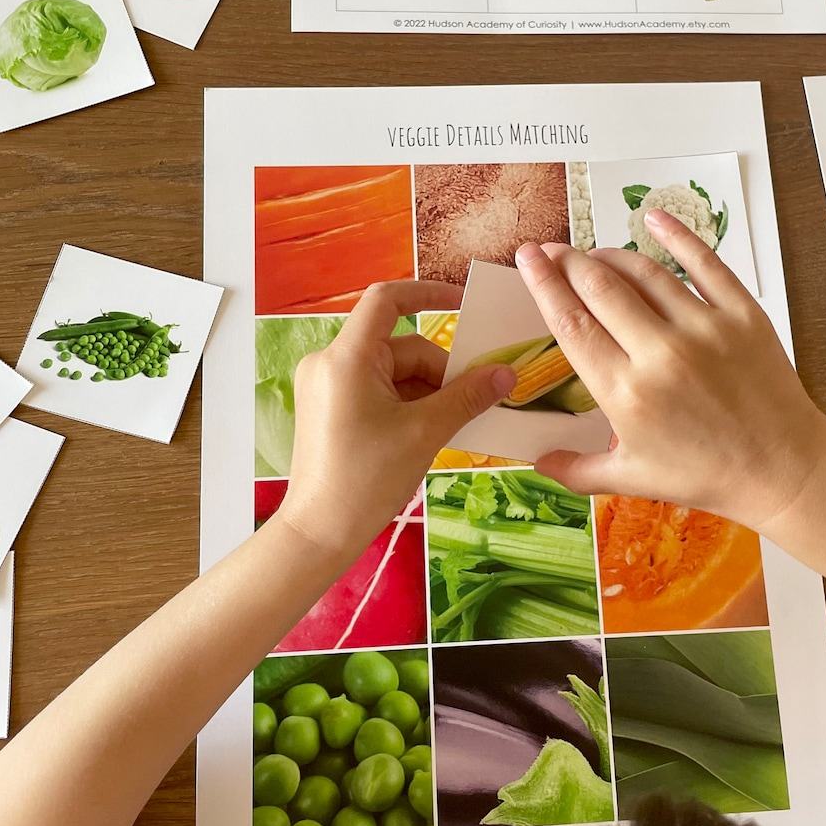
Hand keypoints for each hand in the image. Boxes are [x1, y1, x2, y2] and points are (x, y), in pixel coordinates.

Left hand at [276, 280, 515, 559]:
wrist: (319, 532)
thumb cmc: (366, 480)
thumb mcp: (425, 433)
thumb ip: (467, 396)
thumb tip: (506, 373)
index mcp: (345, 358)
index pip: (387, 300)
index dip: (428, 293)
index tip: (464, 304)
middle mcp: (328, 363)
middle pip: (399, 346)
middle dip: (438, 371)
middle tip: (473, 402)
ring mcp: (325, 386)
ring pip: (392, 372)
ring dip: (426, 392)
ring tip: (449, 427)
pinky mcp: (328, 408)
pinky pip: (377, 390)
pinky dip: (406, 404)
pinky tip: (427, 432)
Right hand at [515, 209, 825, 532]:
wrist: (782, 469)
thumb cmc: (705, 475)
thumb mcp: (634, 479)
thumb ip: (579, 470)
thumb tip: (536, 462)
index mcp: (624, 394)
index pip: (571, 324)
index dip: (544, 285)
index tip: (528, 258)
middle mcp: (658, 354)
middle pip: (600, 288)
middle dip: (568, 261)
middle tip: (551, 249)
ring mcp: (703, 329)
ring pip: (644, 272)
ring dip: (610, 253)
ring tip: (592, 252)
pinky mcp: (741, 314)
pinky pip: (704, 263)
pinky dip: (676, 236)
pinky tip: (652, 218)